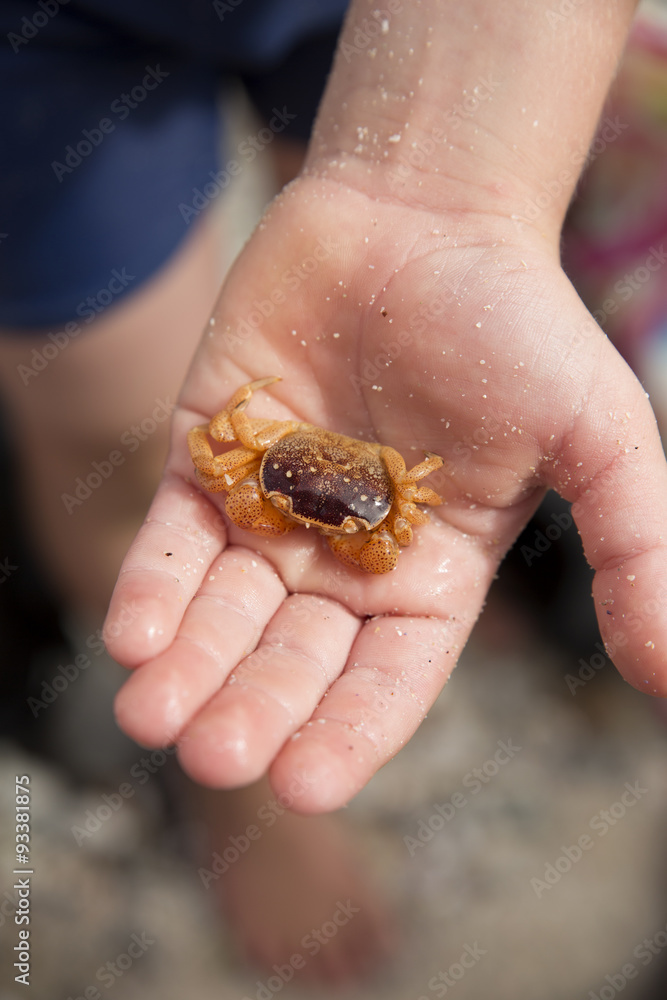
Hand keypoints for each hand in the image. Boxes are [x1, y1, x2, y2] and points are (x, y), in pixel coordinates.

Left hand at [104, 172, 666, 811]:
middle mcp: (343, 557)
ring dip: (187, 665)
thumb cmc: (518, 323)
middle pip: (291, 656)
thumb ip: (635, 549)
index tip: (304, 786)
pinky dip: (152, 584)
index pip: (385, 680)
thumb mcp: (600, 437)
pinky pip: (176, 534)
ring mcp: (273, 508)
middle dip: (253, 707)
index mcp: (428, 575)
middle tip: (215, 759)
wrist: (422, 213)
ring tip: (150, 717)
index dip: (347, 734)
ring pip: (222, 609)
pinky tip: (130, 634)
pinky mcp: (213, 454)